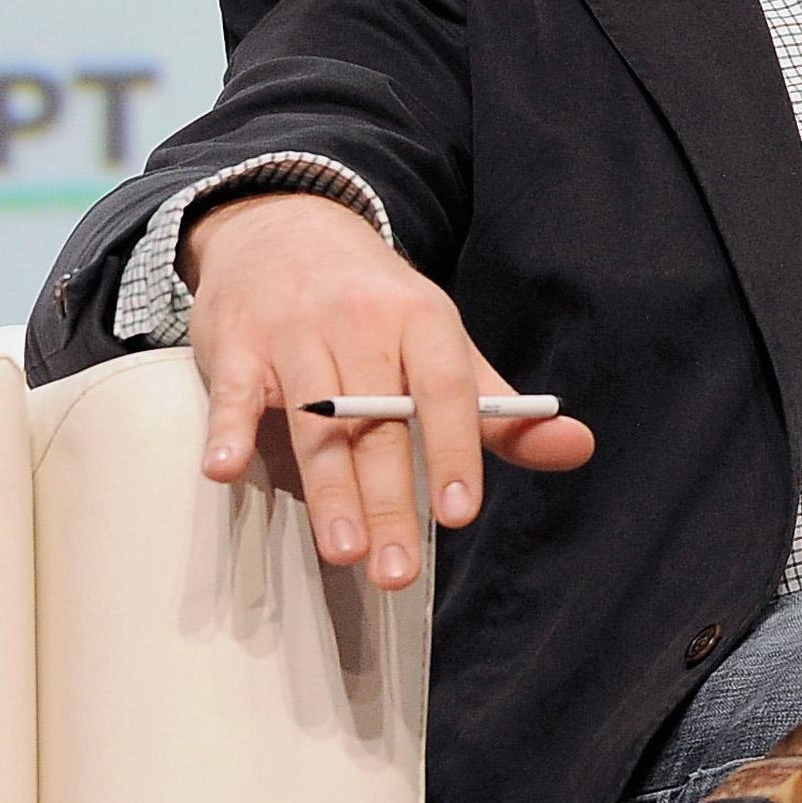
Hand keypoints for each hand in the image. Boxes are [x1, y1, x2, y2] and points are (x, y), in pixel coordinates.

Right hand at [181, 191, 595, 588]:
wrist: (286, 231)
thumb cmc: (376, 307)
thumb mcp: (444, 343)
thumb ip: (499, 409)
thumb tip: (577, 447)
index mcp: (423, 320)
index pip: (447, 389)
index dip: (455, 450)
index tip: (461, 513)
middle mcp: (361, 323)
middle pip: (378, 424)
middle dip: (391, 501)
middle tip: (397, 572)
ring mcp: (295, 333)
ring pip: (315, 421)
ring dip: (328, 489)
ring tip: (344, 551)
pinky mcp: (236, 345)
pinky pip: (233, 392)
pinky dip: (228, 430)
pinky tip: (224, 471)